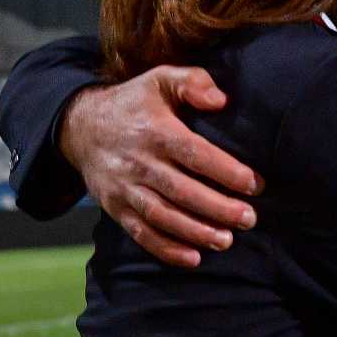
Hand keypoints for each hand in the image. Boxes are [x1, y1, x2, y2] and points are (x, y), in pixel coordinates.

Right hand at [59, 65, 264, 266]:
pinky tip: (193, 257)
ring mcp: (125, 188)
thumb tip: (221, 100)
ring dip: (196, 231)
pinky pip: (141, 232)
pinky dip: (166, 248)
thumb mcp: (161, 79)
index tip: (255, 184)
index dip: (226, 171)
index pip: (194, 154)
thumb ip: (193, 82)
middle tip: (250, 218)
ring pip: (162, 215)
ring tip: (227, 240)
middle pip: (182, 190)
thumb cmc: (134, 102)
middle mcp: (139, 162)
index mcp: (155, 130)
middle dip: (218, 208)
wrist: (80, 126)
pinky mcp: (115, 207)